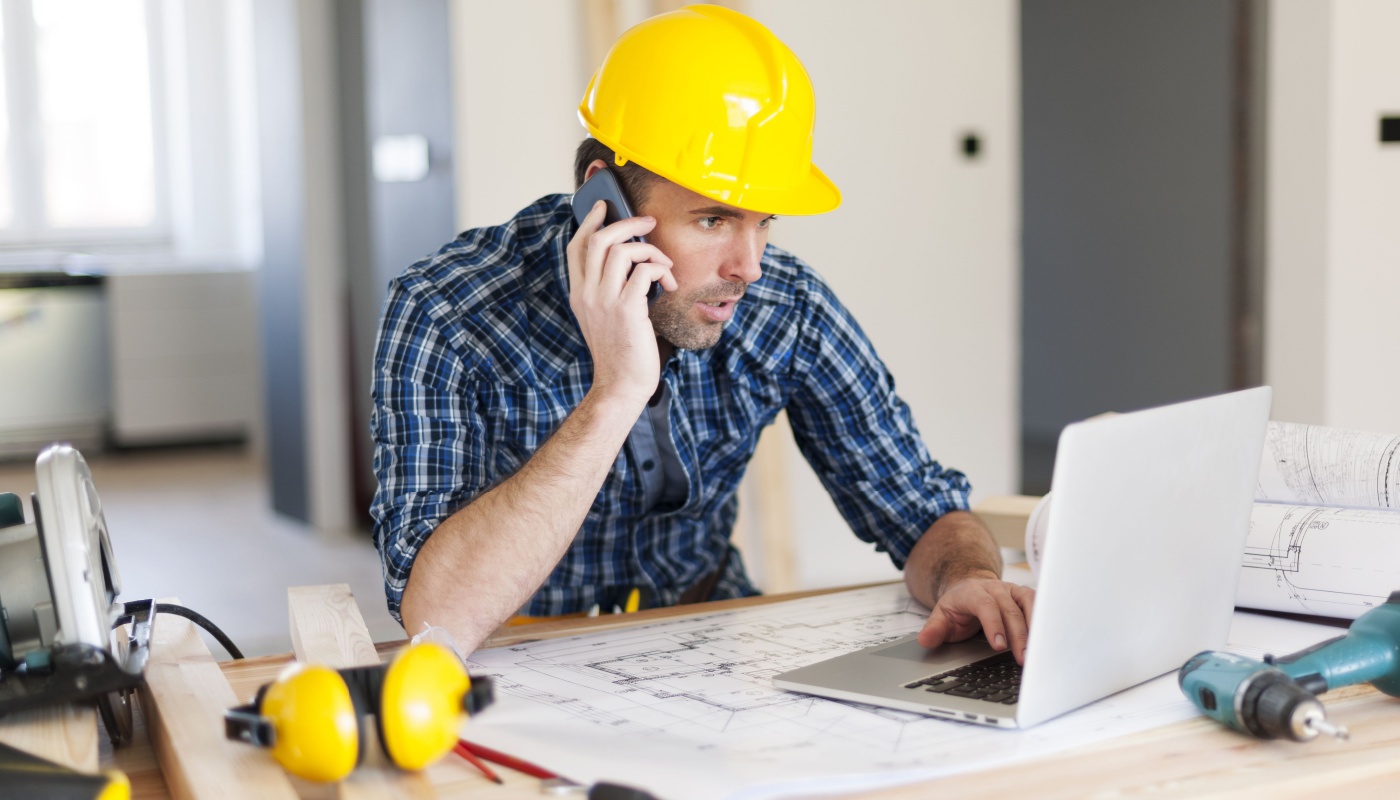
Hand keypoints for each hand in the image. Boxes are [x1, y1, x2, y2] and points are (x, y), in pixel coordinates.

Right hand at [566, 201, 677, 403]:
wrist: (621, 386)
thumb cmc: (620, 351)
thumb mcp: (604, 317)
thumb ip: (608, 289)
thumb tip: (630, 260)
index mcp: (579, 293)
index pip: (576, 246)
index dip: (590, 221)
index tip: (605, 207)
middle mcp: (587, 294)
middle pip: (598, 239)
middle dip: (626, 222)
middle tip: (648, 222)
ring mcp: (605, 301)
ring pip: (622, 250)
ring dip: (651, 250)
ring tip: (665, 266)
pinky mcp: (627, 309)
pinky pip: (644, 271)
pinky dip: (661, 270)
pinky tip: (668, 286)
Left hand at [917, 575, 1035, 663]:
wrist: (970, 586)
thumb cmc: (958, 606)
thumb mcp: (941, 616)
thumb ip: (934, 629)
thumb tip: (925, 641)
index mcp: (974, 592)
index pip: (986, 606)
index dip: (994, 625)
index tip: (999, 646)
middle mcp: (996, 589)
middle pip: (1010, 610)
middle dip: (1018, 635)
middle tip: (1023, 658)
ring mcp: (1012, 591)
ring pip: (1029, 605)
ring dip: (1035, 629)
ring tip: (1039, 652)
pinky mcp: (1025, 596)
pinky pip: (1039, 605)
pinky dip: (1044, 621)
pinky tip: (1048, 640)